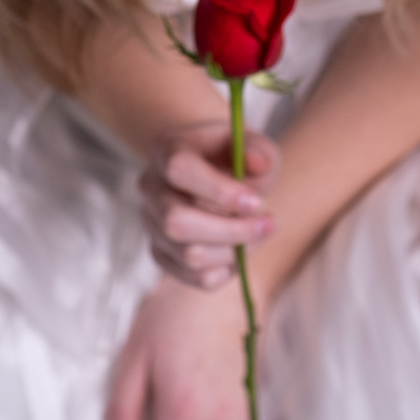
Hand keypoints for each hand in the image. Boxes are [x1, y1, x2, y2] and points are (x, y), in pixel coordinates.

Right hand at [139, 121, 279, 288]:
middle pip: (177, 222)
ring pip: (189, 255)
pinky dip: (228, 269)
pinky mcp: (162, 253)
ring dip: (235, 251)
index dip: (220, 191)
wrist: (213, 172)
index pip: (179, 170)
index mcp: (166, 149)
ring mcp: (152, 223)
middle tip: (269, 223)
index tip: (257, 202)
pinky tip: (241, 248)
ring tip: (260, 232)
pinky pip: (196, 277)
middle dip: (232, 230)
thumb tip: (256, 164)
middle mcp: (150, 187)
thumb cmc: (232, 155)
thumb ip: (257, 150)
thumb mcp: (250, 142)